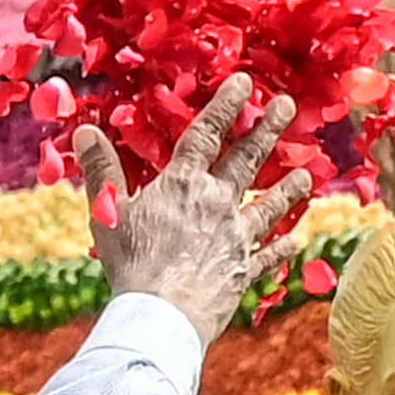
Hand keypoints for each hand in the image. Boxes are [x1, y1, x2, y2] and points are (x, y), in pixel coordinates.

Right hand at [84, 74, 311, 346]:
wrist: (163, 313)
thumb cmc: (132, 262)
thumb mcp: (107, 211)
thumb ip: (100, 169)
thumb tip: (85, 130)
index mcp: (184, 184)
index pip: (207, 135)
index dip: (225, 105)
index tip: (244, 82)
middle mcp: (218, 203)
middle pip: (247, 159)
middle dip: (267, 129)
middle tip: (288, 106)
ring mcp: (236, 237)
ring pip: (269, 206)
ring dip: (289, 188)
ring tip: (308, 174)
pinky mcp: (243, 271)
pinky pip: (268, 256)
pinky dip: (283, 247)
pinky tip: (297, 239)